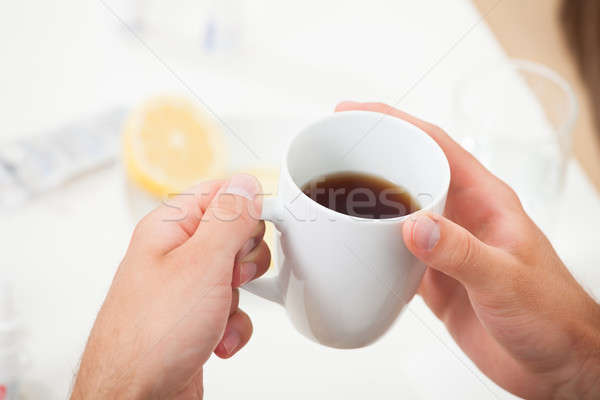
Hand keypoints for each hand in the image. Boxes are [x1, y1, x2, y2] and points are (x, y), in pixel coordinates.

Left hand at [71, 174, 269, 398]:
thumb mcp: (202, 263)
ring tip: (216, 313)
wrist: (137, 397)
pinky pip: (232, 309)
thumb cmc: (152, 336)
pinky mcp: (195, 318)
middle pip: (234, 235)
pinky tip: (216, 339)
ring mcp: (186, 289)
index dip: (246, 206)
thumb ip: (229, 218)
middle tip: (230, 275)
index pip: (218, 193)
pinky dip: (232, 326)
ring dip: (239, 299)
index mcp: (170, 228)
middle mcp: (176, 255)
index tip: (260, 226)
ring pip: (236, 275)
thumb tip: (246, 183)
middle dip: (244, 260)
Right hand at [337, 102, 599, 399]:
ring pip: (397, 212)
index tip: (356, 112)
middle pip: (409, 172)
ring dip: (365, 203)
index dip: (394, 121)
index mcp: (484, 199)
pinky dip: (368, 248)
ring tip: (329, 195)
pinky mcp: (434, 278)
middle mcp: (461, 216)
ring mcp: (445, 247)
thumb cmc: (550, 314)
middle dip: (370, 156)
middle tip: (330, 149)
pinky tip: (348, 250)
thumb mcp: (506, 279)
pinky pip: (393, 254)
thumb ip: (460, 252)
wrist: (554, 363)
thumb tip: (412, 225)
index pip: (435, 144)